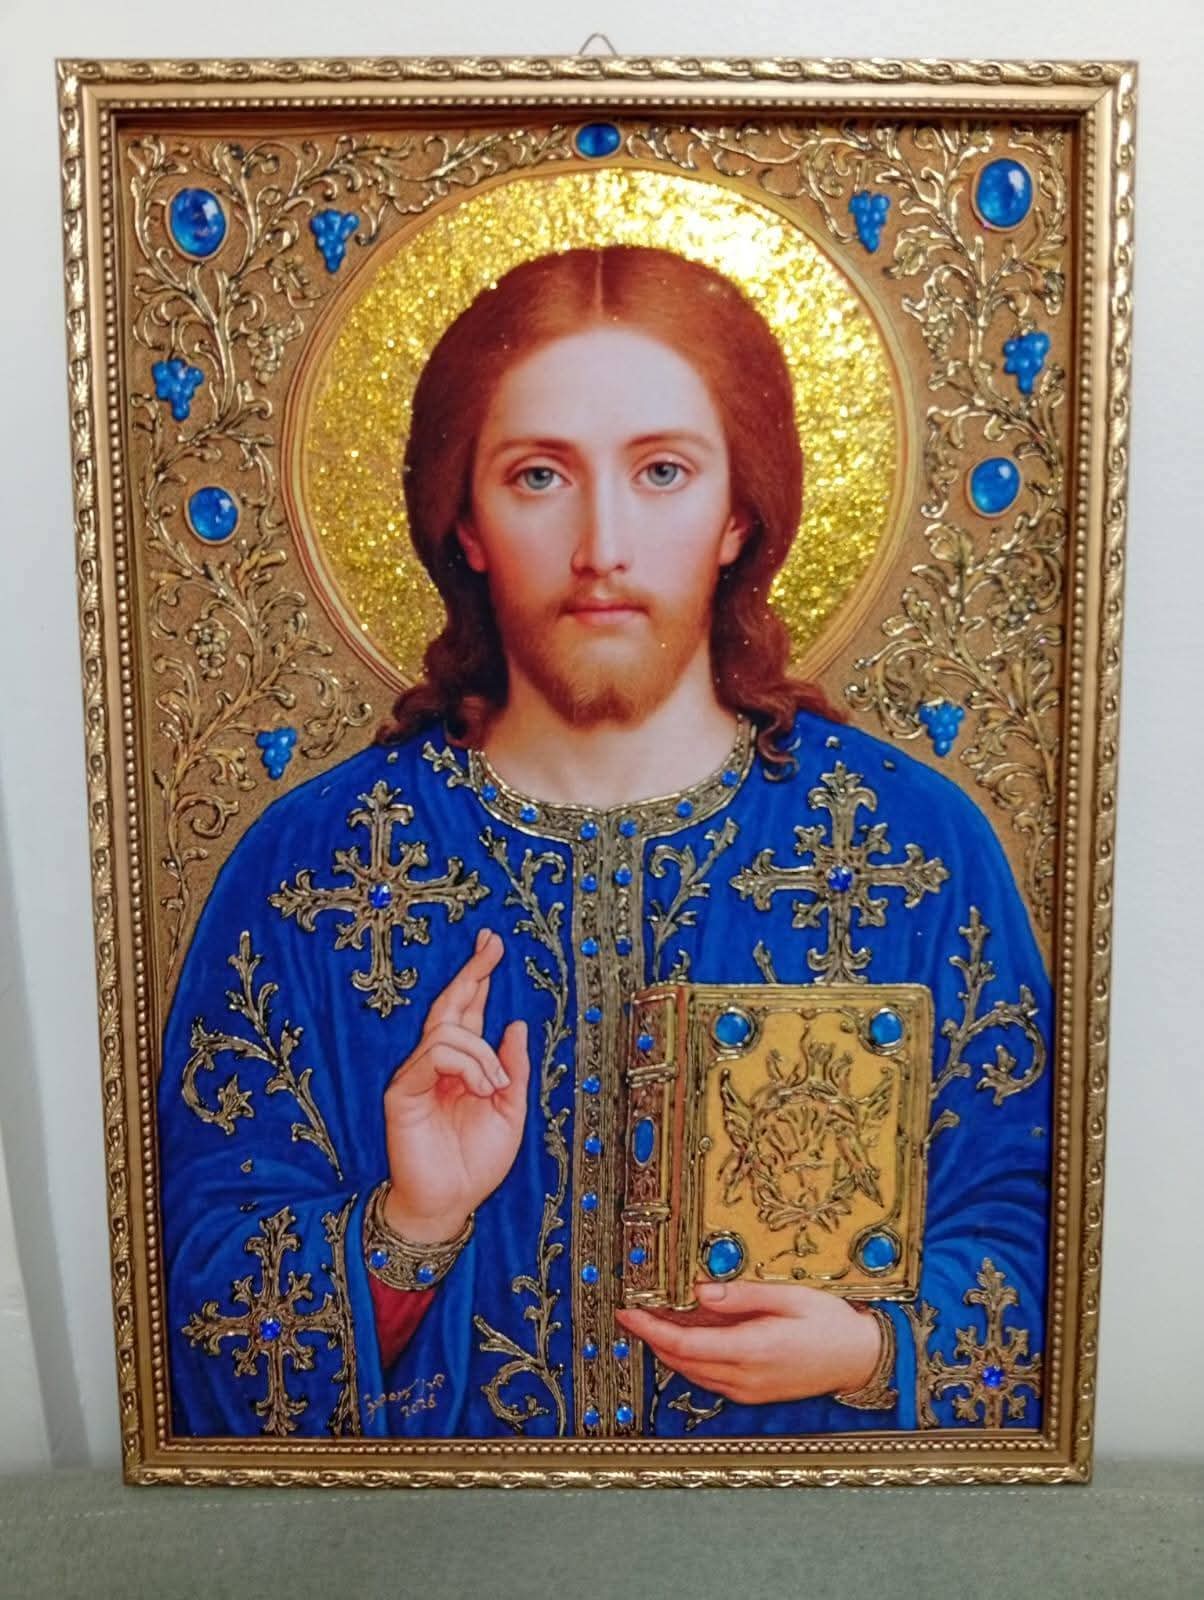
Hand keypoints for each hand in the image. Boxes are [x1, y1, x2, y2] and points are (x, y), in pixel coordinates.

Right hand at [382, 928, 529, 1243]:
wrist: (450, 1202)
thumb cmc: (477, 1161)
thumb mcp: (511, 1111)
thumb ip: (513, 1069)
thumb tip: (514, 1023)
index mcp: (463, 1065)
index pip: (467, 1010)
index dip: (478, 976)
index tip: (491, 944)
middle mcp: (437, 1063)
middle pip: (449, 1004)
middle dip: (471, 970)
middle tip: (490, 943)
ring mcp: (417, 1075)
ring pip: (447, 1031)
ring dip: (482, 1053)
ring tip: (496, 1087)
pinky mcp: (403, 1092)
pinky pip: (433, 1056)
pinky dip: (466, 1065)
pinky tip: (481, 1088)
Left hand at [614, 1279, 882, 1405]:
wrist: (860, 1358)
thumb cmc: (829, 1322)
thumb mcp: (789, 1296)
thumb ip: (742, 1295)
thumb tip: (699, 1292)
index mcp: (752, 1350)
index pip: (685, 1345)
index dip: (651, 1329)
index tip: (628, 1313)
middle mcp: (745, 1377)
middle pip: (681, 1362)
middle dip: (652, 1337)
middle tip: (633, 1311)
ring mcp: (748, 1390)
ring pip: (693, 1373)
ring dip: (669, 1349)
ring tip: (655, 1318)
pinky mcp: (753, 1393)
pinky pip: (710, 1378)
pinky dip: (691, 1359)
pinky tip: (688, 1337)